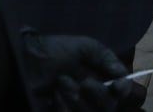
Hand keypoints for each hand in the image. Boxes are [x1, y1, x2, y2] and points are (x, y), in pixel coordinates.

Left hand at [20, 31, 143, 111]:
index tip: (117, 85)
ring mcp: (79, 108)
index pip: (126, 92)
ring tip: (61, 82)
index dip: (125, 91)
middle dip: (99, 96)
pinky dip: (64, 109)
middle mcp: (95, 97)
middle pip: (111, 107)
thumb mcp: (85, 47)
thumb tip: (123, 74)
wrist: (26, 60)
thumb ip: (105, 58)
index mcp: (104, 79)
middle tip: (84, 82)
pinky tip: (54, 97)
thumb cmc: (56, 50)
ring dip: (78, 100)